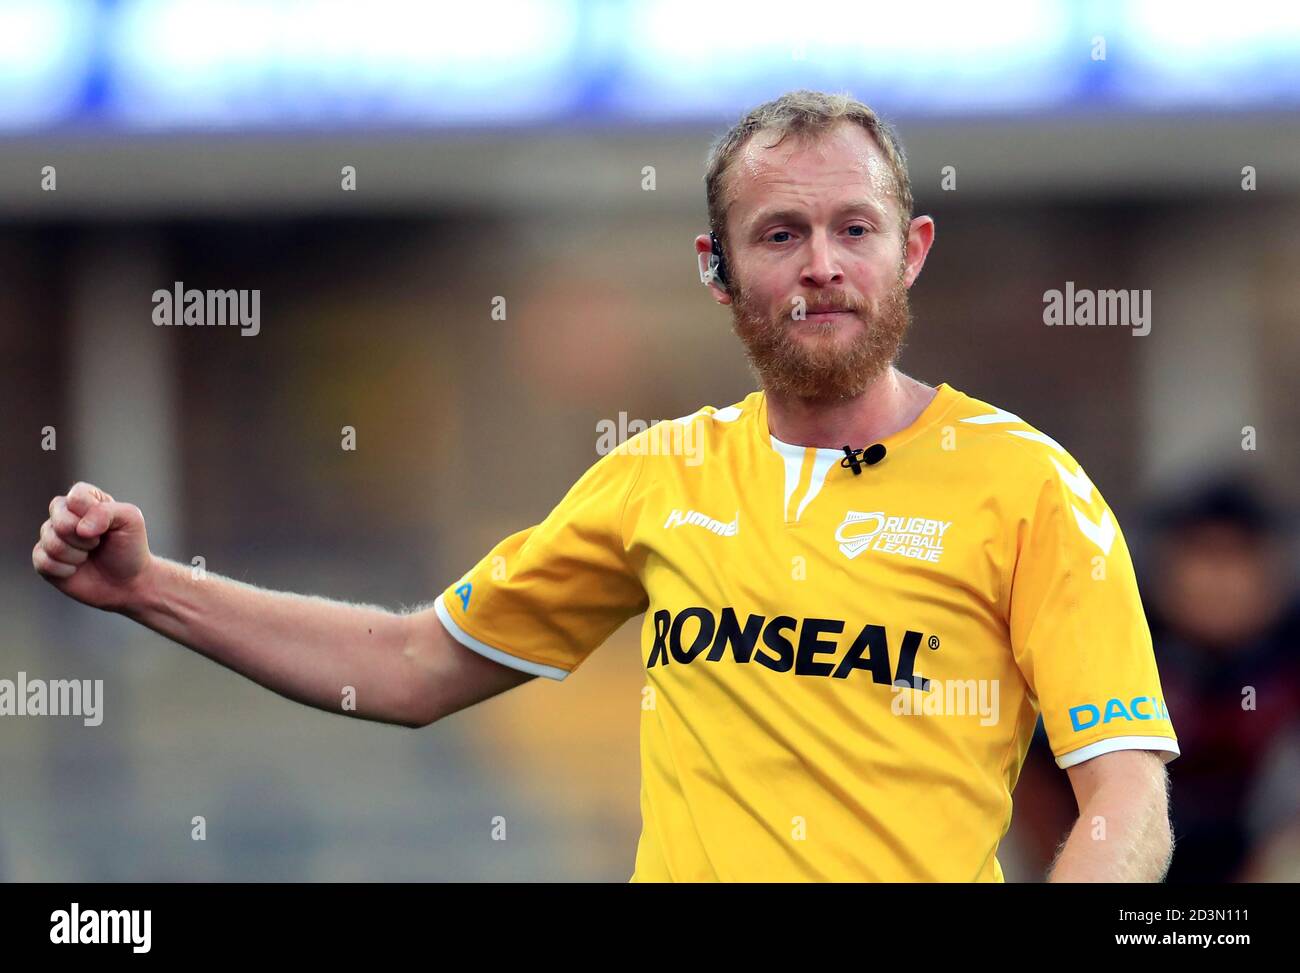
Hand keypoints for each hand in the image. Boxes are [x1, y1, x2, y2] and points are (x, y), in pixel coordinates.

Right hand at [33, 481, 152, 611]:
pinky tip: (76, 569)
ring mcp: (51, 536)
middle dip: (84, 538)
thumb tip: (80, 528)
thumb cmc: (129, 547)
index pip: (76, 496)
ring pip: (52, 542)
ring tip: (88, 556)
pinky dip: (65, 570)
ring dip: (77, 555)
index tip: (106, 527)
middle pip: (60, 520)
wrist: (127, 582)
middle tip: (97, 543)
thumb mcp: (131, 520)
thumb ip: (106, 512)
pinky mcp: (43, 559)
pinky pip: (43, 561)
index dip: (91, 515)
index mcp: (85, 499)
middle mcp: (64, 514)